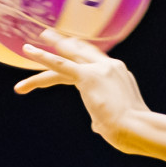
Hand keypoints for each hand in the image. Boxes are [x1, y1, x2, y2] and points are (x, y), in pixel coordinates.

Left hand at [13, 30, 148, 148]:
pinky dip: (43, 57)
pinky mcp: (88, 76)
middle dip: (64, 45)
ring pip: (67, 58)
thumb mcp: (117, 119)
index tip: (70, 51)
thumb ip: (104, 118)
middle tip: (49, 36)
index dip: (80, 57)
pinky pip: (60, 64)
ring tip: (27, 49)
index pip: (95, 62)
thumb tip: (97, 126)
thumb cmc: (133, 130)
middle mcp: (110, 67)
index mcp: (118, 75)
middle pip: (81, 53)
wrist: (138, 127)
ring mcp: (99, 69)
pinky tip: (29, 51)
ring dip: (46, 53)